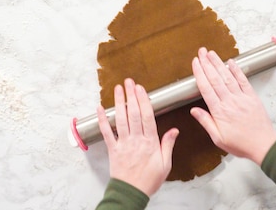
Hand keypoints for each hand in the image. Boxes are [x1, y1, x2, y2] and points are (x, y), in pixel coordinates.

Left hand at [97, 78, 178, 195]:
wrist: (131, 193)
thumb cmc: (149, 180)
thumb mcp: (165, 164)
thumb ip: (168, 144)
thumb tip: (174, 130)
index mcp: (150, 142)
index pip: (147, 116)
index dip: (143, 100)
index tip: (140, 88)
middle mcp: (136, 140)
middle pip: (133, 113)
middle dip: (131, 95)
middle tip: (129, 82)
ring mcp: (123, 144)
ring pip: (120, 119)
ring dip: (119, 102)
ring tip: (118, 88)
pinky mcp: (113, 149)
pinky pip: (106, 132)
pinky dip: (102, 119)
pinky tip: (100, 108)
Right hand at [190, 47, 275, 164]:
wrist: (263, 145)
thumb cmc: (241, 144)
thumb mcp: (218, 138)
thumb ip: (206, 122)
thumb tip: (194, 111)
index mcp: (219, 112)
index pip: (206, 88)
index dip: (199, 73)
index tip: (195, 63)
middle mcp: (230, 101)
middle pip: (215, 79)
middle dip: (207, 63)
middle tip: (201, 52)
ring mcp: (241, 98)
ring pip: (227, 77)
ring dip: (218, 63)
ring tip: (211, 53)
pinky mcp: (252, 97)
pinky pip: (243, 80)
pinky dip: (236, 70)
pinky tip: (230, 62)